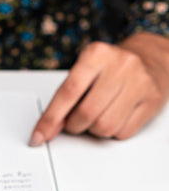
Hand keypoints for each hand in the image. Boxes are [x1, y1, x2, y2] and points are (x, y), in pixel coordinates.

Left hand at [30, 33, 168, 145]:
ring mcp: (139, 82)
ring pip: (104, 127)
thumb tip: (47, 128)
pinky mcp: (151, 100)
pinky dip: (114, 132)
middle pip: (85, 114)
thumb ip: (64, 98)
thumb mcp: (85, 72)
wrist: (151, 59)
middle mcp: (120, 65)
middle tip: (77, 120)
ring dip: (95, 130)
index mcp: (96, 54)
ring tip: (99, 115)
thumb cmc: (109, 70)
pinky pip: (123, 132)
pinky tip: (117, 116)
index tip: (38, 136)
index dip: (50, 119)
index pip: (67, 92)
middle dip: (75, 125)